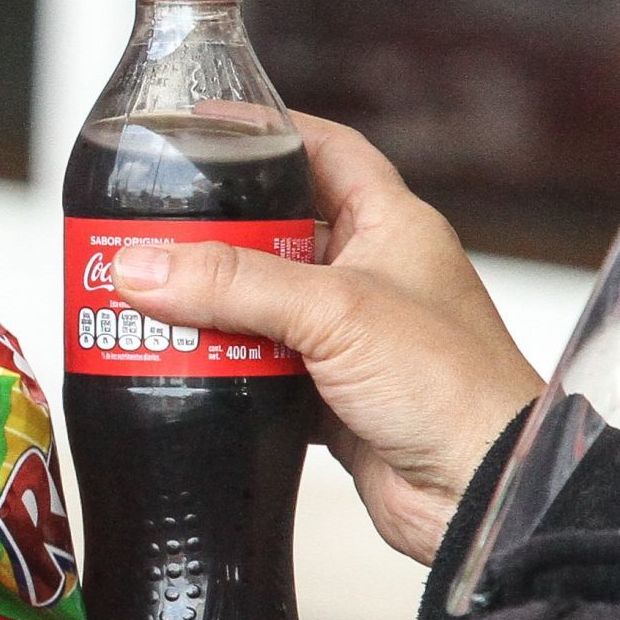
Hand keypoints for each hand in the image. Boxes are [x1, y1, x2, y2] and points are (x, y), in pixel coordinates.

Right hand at [110, 112, 541, 564]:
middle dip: (211, 233)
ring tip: (147, 296)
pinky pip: (252, 365)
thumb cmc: (454, 389)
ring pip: (255, 303)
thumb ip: (232, 284)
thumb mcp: (334, 312)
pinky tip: (177, 360)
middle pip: (272, 231)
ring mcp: (344, 336)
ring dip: (205, 307)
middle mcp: (368, 275)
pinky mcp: (322, 393)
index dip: (270, 130)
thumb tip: (142, 265)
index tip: (207, 126)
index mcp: (391, 227)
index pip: (326, 150)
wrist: (477, 493)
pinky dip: (216, 365)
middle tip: (151, 228)